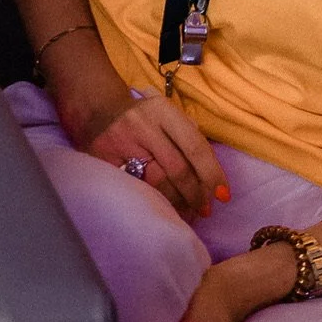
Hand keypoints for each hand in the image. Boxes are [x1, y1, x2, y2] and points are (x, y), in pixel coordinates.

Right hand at [85, 86, 230, 222]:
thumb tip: (213, 180)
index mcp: (162, 111)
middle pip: (177, 169)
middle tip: (204, 209)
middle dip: (195, 194)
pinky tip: (162, 209)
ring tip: (186, 212)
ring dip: (176, 202)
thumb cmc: (143, 118)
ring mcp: (120, 142)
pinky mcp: (104, 159)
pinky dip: (152, 202)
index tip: (224, 196)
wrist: (98, 109)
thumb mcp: (167, 116)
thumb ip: (189, 138)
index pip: (194, 146)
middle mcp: (142, 124)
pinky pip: (134, 188)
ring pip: (156, 183)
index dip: (212, 173)